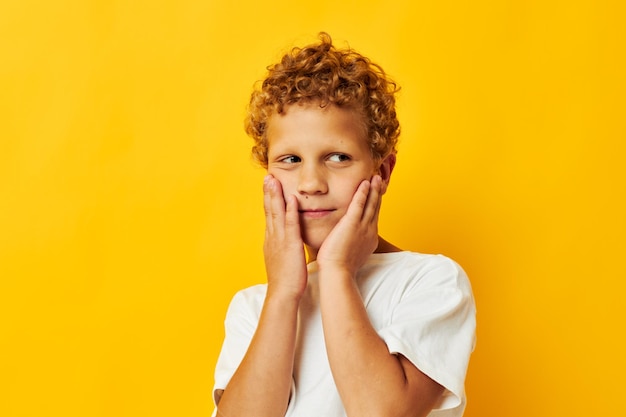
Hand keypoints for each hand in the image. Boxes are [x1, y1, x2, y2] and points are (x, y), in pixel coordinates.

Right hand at [263, 175, 307, 299]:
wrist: (282, 294)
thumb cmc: (285, 280)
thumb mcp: (281, 260)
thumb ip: (282, 248)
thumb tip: (284, 243)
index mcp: (271, 240)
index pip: (269, 215)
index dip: (268, 200)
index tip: (268, 186)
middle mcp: (273, 237)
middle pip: (269, 210)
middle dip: (268, 192)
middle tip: (267, 175)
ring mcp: (280, 240)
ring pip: (276, 213)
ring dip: (275, 195)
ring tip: (274, 179)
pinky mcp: (291, 244)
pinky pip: (290, 224)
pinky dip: (290, 210)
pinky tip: (291, 198)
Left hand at [316, 175, 384, 276]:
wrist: (338, 272)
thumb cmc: (340, 268)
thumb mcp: (351, 254)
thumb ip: (351, 244)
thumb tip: (347, 242)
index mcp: (369, 238)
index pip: (373, 217)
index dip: (376, 204)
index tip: (376, 194)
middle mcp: (369, 231)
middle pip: (376, 208)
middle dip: (378, 193)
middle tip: (380, 180)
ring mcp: (362, 227)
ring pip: (371, 204)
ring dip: (374, 189)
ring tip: (376, 177)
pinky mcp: (352, 224)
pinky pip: (360, 204)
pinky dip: (363, 193)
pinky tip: (365, 183)